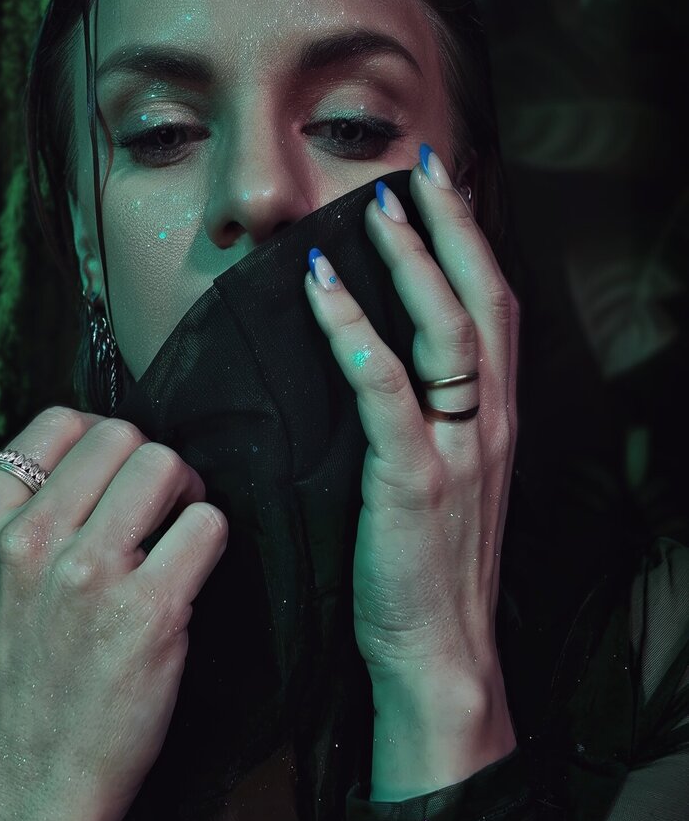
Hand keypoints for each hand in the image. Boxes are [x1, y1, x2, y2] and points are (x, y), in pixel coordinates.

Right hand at [0, 407, 227, 820]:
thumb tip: (101, 451)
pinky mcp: (147, 611)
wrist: (34, 783)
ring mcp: (86, 576)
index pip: (56, 423)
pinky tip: (192, 570)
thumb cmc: (23, 681)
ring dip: (186, 490)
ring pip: (163, 464)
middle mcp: (26, 544)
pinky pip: (207, 523)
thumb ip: (24, 515)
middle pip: (119, 436)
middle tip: (160, 504)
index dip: (101, 439)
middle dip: (150, 461)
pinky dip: (211, 537)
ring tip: (179, 529)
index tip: (116, 475)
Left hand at [304, 147, 518, 696]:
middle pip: (481, 301)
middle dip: (453, 227)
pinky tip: (324, 289)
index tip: (445, 188)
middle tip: (420, 169)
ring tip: (376, 210)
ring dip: (411, 261)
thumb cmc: (428, 566)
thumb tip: (382, 359)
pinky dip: (355, 332)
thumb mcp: (447, 481)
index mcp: (496, 422)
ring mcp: (458, 450)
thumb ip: (432, 420)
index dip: (472, 243)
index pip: (494, 310)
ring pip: (445, 331)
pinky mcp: (414, 480)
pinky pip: (385, 388)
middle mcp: (490, 424)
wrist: (440, 652)